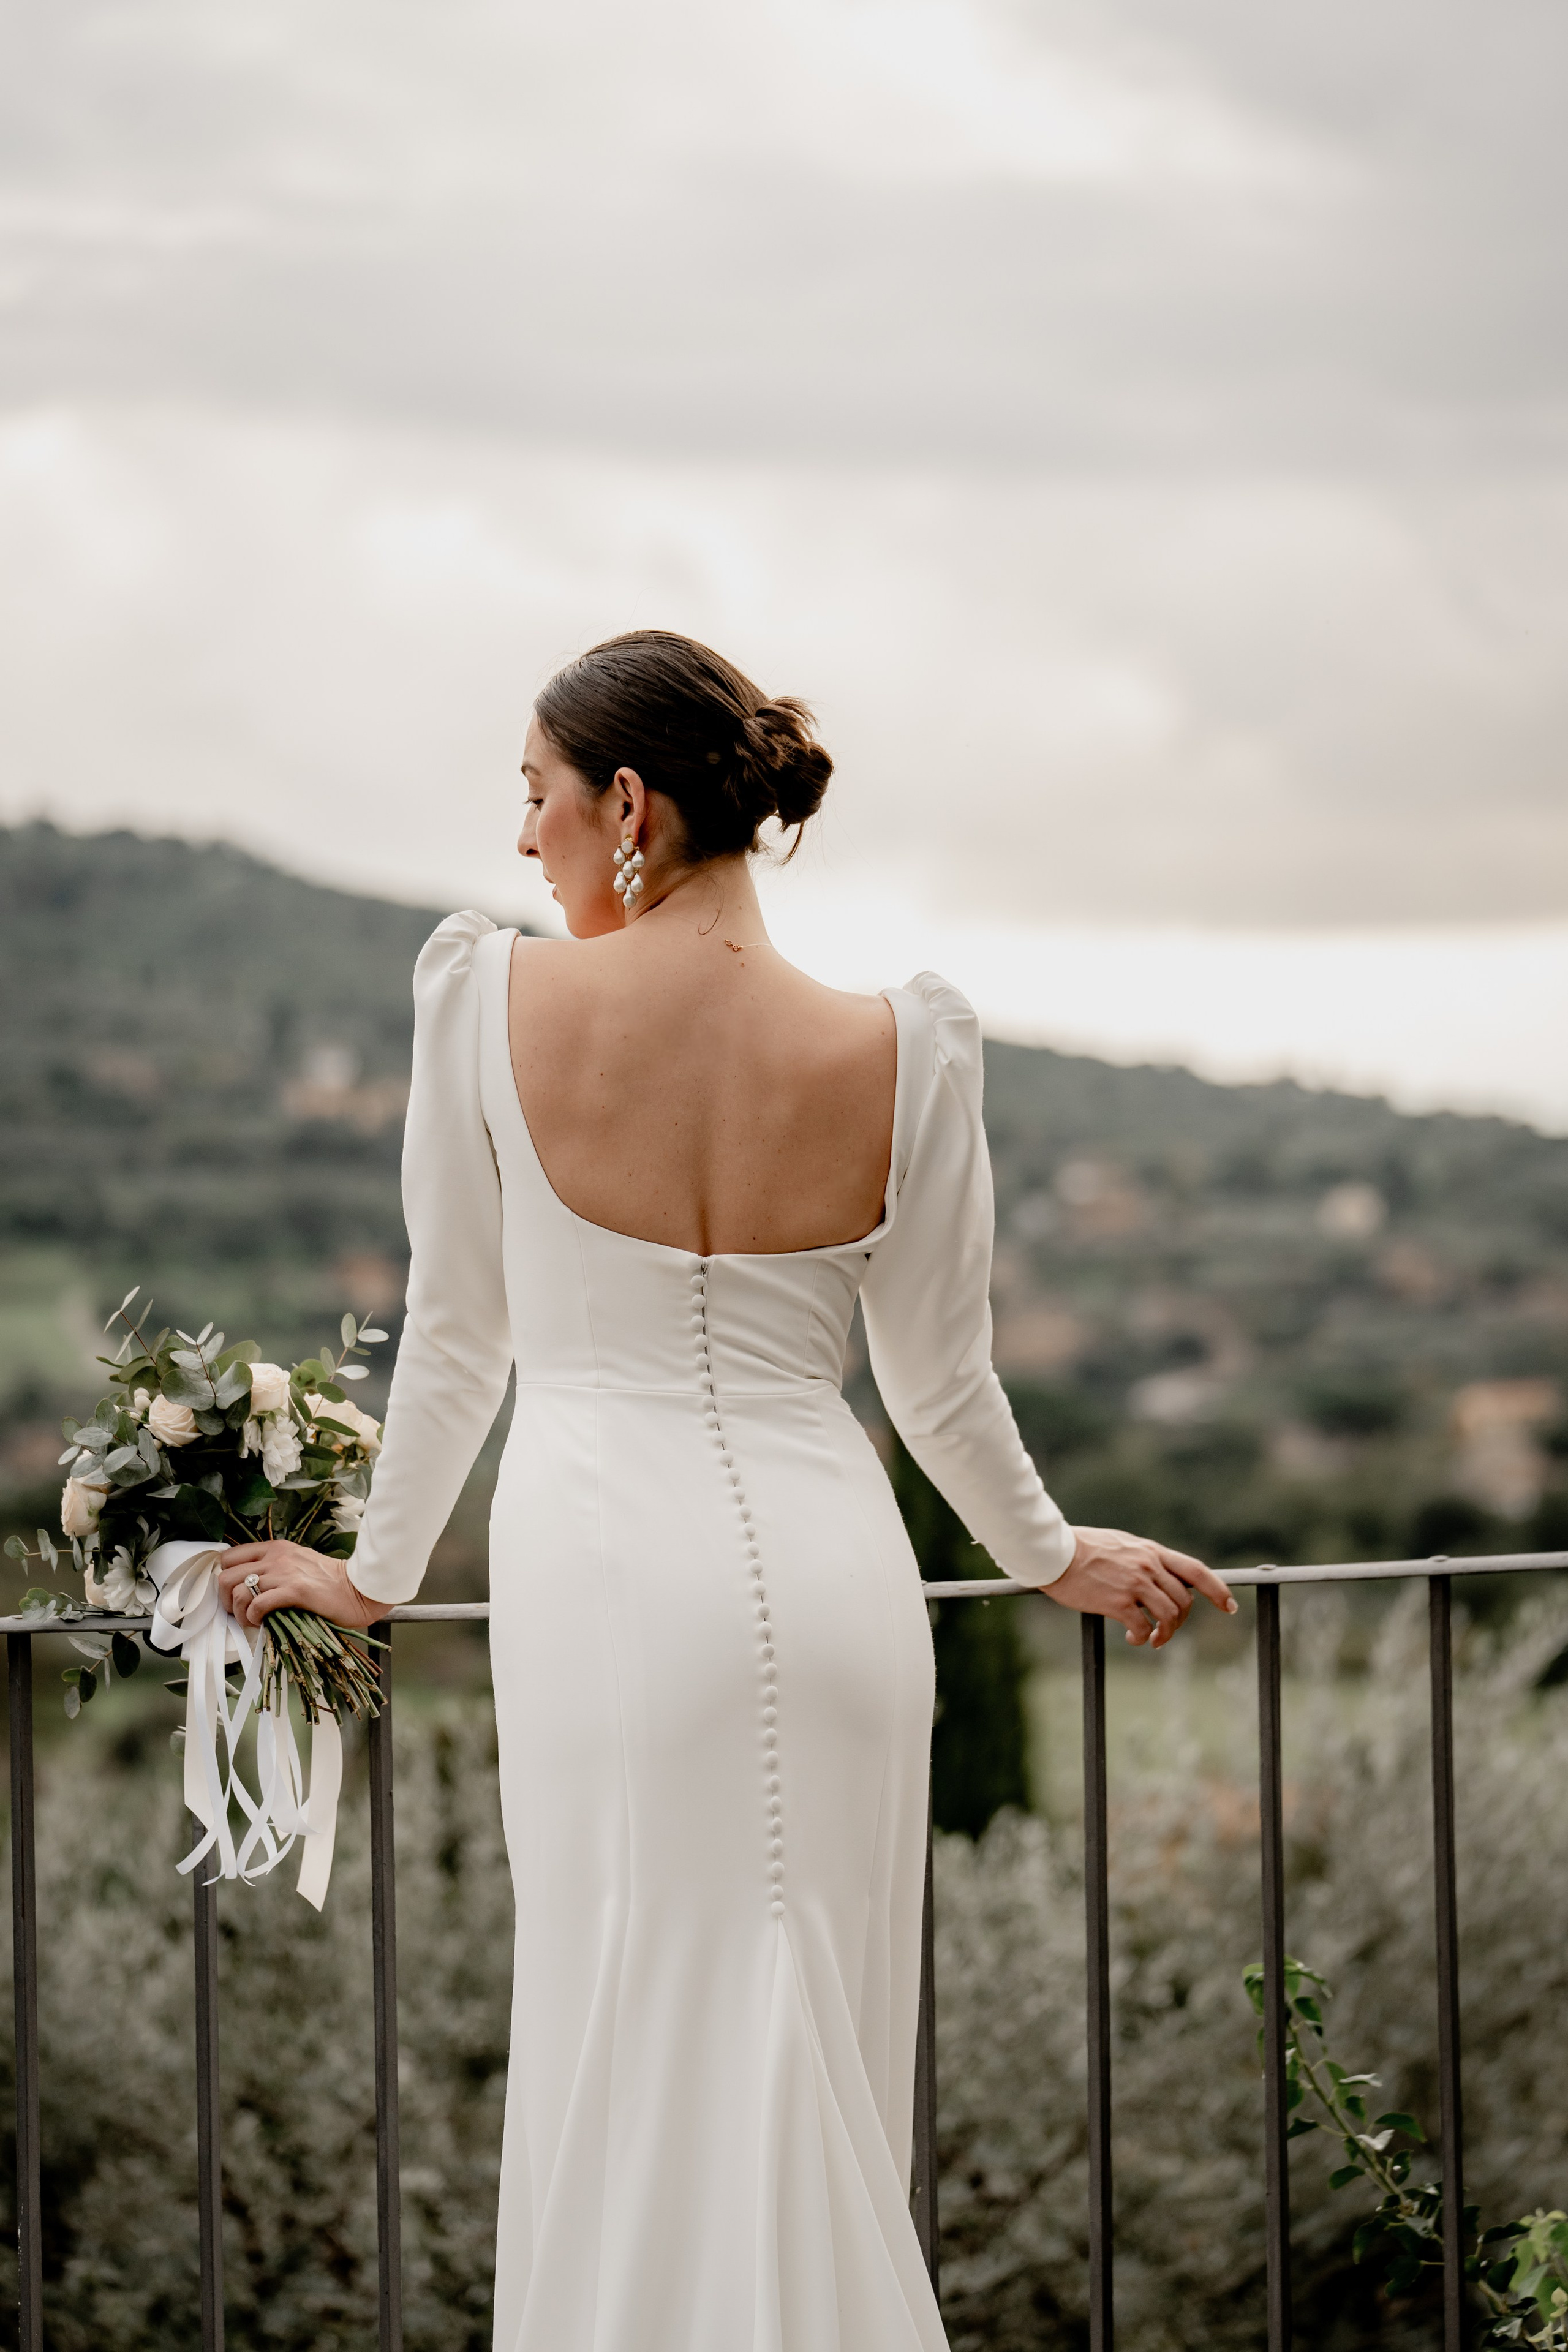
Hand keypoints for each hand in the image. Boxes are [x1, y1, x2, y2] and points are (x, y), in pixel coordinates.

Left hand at [217, 1541, 382, 1632]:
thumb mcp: (298, 1564)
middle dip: (225, 1600)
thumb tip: (249, 1588)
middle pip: (226, 1577)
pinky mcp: (294, 1591)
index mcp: (275, 1548)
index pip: (229, 1557)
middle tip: (240, 1613)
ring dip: (240, 1614)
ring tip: (254, 1621)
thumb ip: (274, 1569)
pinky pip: (257, 1605)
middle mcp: (276, 1557)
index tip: (234, 1595)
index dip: (225, 1579)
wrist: (359, 1589)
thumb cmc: (331, 1582)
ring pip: (237, 1593)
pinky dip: (254, 1619)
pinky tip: (264, 1623)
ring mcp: (284, 1573)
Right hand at [1045, 1525, 1235, 1648]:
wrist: (1055, 1553)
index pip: (1196, 1571)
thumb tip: (1159, 1576)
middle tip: (1165, 1631)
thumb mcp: (1122, 1545)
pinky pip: (1142, 1626)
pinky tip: (1134, 1638)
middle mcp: (1149, 1566)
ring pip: (1168, 1616)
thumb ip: (1144, 1558)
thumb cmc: (1083, 1548)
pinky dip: (1142, 1637)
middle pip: (1183, 1601)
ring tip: (1151, 1640)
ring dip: (1164, 1634)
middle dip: (1180, 1621)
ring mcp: (1135, 1584)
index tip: (1229, 1607)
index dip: (1218, 1590)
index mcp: (1152, 1551)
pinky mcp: (1118, 1602)